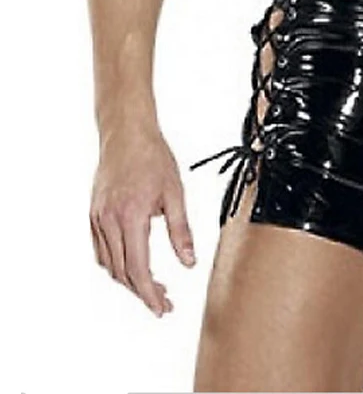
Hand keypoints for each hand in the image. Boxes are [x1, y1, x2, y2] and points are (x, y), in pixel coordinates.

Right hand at [89, 123, 195, 316]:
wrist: (127, 134)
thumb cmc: (153, 158)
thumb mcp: (175, 194)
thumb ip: (181, 231)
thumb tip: (189, 262)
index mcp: (131, 217)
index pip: (138, 269)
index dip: (149, 294)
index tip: (161, 308)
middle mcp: (109, 221)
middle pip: (121, 272)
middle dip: (141, 292)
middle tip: (163, 302)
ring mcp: (98, 218)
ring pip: (109, 264)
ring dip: (128, 280)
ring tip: (151, 286)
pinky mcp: (93, 213)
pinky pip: (101, 249)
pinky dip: (115, 264)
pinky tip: (132, 264)